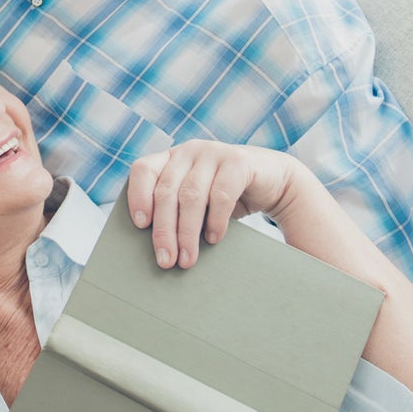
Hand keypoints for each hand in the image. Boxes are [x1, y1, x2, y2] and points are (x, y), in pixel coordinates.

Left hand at [127, 140, 298, 268]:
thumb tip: (157, 249)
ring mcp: (214, 152)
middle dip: (164, 230)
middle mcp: (189, 151)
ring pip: (191, 196)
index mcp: (171, 158)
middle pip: (166, 191)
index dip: (137, 196)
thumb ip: (176, 212)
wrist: (274, 182)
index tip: (140, 225)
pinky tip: (214, 239)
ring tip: (187, 259)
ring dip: (187, 232)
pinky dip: (215, 221)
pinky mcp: (239, 161)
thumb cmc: (226, 198)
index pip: (143, 170)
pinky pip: (221, 194)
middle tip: (165, 261)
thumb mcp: (197, 201)